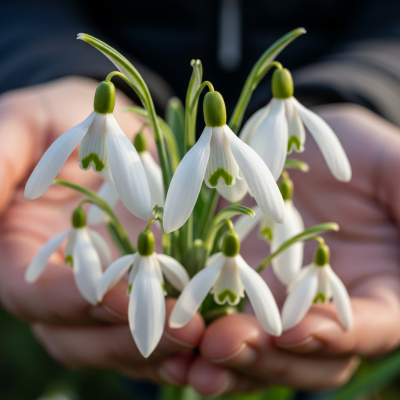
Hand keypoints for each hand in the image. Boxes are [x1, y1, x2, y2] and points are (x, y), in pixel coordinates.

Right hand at [0, 76, 203, 382]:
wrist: (108, 127)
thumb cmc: (60, 122)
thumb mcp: (23, 126)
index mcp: (21, 256)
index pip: (36, 297)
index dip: (72, 301)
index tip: (117, 295)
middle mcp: (61, 286)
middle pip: (81, 336)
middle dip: (127, 337)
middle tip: (179, 331)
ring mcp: (105, 290)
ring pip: (123, 340)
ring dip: (163, 348)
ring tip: (206, 337)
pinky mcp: (145, 285)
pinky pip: (160, 323)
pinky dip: (185, 333)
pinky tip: (218, 329)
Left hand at [176, 104, 399, 395]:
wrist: (303, 145)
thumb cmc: (358, 153)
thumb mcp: (393, 166)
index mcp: (376, 292)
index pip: (364, 330)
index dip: (333, 337)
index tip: (295, 332)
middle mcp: (320, 309)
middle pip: (298, 354)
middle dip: (260, 354)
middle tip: (219, 345)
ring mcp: (273, 302)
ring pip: (250, 347)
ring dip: (216, 355)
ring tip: (181, 353)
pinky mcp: (231, 286)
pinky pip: (212, 316)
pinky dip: (190, 328)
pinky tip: (164, 330)